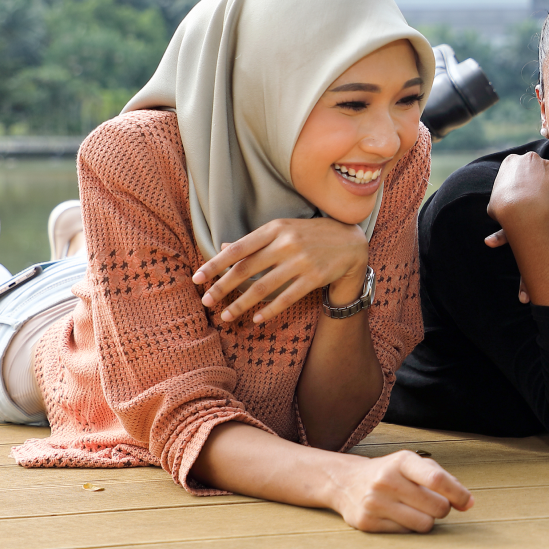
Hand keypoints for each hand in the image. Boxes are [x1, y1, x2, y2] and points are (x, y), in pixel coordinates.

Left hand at [193, 217, 367, 322]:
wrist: (351, 242)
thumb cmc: (311, 235)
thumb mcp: (283, 230)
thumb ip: (255, 241)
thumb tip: (222, 248)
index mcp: (275, 228)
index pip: (238, 249)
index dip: (215, 265)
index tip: (197, 278)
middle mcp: (286, 243)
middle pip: (246, 269)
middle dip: (222, 287)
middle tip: (206, 301)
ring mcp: (301, 261)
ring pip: (263, 287)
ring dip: (241, 304)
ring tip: (225, 316)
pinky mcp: (314, 278)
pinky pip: (286, 298)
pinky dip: (269, 311)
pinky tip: (255, 319)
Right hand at [334, 450, 473, 532]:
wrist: (347, 481)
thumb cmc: (392, 473)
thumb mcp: (415, 466)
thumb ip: (445, 480)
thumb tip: (468, 503)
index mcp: (402, 461)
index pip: (437, 479)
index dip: (458, 494)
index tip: (467, 502)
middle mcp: (386, 480)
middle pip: (436, 507)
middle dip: (443, 509)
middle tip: (434, 504)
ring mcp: (374, 502)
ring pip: (424, 524)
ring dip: (428, 520)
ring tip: (416, 510)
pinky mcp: (367, 523)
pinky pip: (406, 533)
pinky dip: (409, 527)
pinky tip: (398, 515)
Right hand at [486, 152, 548, 229]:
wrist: (525, 211)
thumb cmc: (505, 208)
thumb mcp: (493, 201)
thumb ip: (500, 196)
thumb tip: (501, 203)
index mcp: (511, 161)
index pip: (517, 169)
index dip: (520, 182)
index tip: (521, 195)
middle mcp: (530, 158)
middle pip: (535, 168)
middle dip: (536, 181)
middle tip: (534, 199)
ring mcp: (547, 165)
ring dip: (548, 188)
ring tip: (544, 205)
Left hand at [486, 198, 548, 302]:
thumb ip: (547, 237)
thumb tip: (525, 257)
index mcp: (547, 213)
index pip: (522, 224)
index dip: (505, 233)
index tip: (489, 242)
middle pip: (533, 239)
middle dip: (525, 268)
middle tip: (521, 292)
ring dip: (544, 271)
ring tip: (535, 294)